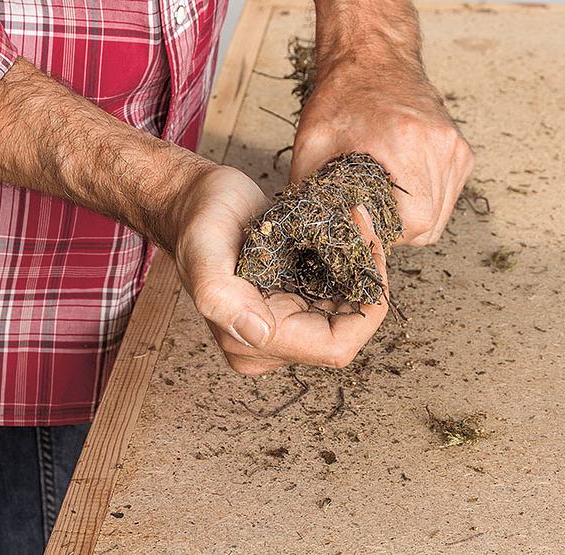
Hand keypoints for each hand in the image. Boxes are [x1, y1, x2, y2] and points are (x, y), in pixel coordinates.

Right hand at [169, 166, 389, 374]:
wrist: (194, 201)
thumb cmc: (198, 222)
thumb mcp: (204, 252)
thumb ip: (221, 297)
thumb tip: (258, 334)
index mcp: (253, 344)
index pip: (336, 347)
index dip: (367, 309)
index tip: (370, 255)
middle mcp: (272, 343)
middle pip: (348, 331)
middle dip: (367, 283)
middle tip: (365, 229)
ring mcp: (286, 324)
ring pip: (348, 311)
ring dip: (362, 271)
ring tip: (359, 226)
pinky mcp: (296, 300)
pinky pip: (339, 294)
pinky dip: (351, 265)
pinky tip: (349, 235)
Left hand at [292, 1, 474, 246]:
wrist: (373, 60)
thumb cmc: (342, 99)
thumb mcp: (312, 146)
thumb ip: (316, 195)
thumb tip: (325, 234)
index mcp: (404, 142)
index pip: (413, 222)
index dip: (386, 234)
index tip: (364, 224)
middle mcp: (438, 145)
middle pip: (429, 226)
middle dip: (396, 232)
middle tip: (370, 214)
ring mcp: (455, 149)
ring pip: (440, 217)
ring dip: (411, 219)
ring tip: (385, 195)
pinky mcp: (463, 153)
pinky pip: (448, 200)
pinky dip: (426, 203)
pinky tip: (402, 184)